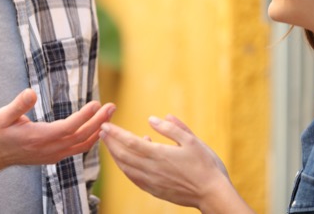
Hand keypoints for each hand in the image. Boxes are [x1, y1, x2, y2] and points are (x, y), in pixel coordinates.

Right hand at [0, 89, 115, 175]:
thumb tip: (31, 92)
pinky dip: (90, 139)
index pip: (68, 128)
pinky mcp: (53, 156)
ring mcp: (52, 155)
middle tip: (112, 106)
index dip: (84, 117)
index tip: (96, 104)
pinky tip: (97, 129)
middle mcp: (49, 150)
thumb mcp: (2, 116)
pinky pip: (77, 149)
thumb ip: (18, 105)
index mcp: (39, 138)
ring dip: (97, 130)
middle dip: (99, 121)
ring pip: (81, 145)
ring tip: (110, 114)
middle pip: (81, 137)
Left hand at [100, 115, 236, 210]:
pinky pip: (134, 179)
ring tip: (110, 145)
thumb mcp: (191, 140)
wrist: (212, 194)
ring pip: (126, 168)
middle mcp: (151, 170)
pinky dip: (126, 168)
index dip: (115, 134)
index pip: (130, 142)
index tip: (105, 126)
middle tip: (102, 132)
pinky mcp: (154, 191)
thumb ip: (170, 128)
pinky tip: (127, 162)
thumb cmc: (205, 165)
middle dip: (110, 143)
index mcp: (159, 155)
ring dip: (115, 156)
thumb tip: (151, 119)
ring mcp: (152, 182)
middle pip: (123, 156)